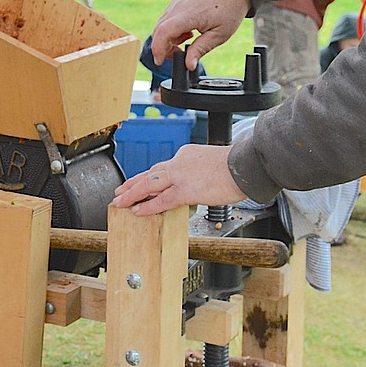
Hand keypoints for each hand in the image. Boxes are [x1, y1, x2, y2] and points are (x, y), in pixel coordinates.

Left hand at [111, 144, 245, 216]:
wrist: (246, 165)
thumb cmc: (238, 167)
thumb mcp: (215, 164)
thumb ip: (202, 173)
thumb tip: (201, 186)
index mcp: (187, 155)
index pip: (164, 166)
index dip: (151, 176)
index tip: (143, 181)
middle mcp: (179, 162)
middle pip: (150, 173)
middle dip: (134, 182)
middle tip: (120, 190)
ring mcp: (180, 175)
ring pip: (148, 184)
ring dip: (132, 193)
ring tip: (119, 201)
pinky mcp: (185, 190)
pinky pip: (161, 200)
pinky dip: (147, 206)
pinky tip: (137, 211)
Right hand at [151, 0, 249, 70]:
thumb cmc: (230, 8)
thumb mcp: (219, 35)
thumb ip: (200, 50)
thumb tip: (188, 65)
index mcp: (189, 14)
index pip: (164, 32)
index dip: (158, 49)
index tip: (160, 61)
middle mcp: (179, 6)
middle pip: (159, 30)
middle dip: (163, 47)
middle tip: (178, 55)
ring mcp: (177, 1)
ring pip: (161, 24)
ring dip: (168, 38)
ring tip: (188, 41)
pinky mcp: (178, 0)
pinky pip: (167, 17)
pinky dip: (171, 29)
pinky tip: (188, 32)